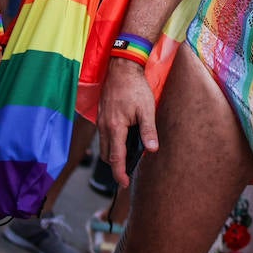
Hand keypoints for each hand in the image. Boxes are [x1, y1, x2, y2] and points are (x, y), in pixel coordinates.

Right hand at [97, 59, 157, 188]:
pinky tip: (123, 138)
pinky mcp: (101, 115)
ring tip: (127, 156)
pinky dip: (111, 142)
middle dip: (116, 166)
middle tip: (127, 172)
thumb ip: (148, 131)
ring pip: (104, 145)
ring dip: (113, 154)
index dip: (120, 173)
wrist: (122, 67)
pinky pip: (103, 135)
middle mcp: (104, 126)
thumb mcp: (146, 109)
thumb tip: (152, 149)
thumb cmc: (135, 87)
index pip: (116, 157)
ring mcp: (100, 120)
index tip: (123, 184)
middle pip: (107, 155)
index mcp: (115, 127)